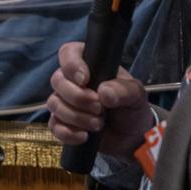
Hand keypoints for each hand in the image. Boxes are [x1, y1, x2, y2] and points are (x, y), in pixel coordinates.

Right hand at [46, 41, 151, 158]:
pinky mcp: (62, 123)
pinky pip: (54, 126)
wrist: (132, 136)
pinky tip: (85, 136)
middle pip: (57, 80)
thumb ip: (124, 90)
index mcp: (90, 66)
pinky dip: (68, 133)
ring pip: (54, 104)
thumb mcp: (136, 95)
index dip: (72, 65)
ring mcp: (65, 103)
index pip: (69, 53)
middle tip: (99, 108)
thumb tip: (104, 92)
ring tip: (98, 124)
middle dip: (77, 97)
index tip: (85, 80)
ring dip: (76, 117)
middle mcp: (73, 82)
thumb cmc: (132, 108)